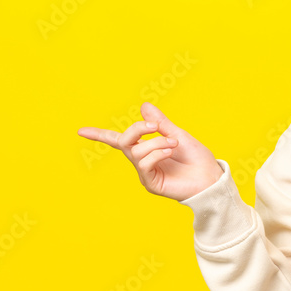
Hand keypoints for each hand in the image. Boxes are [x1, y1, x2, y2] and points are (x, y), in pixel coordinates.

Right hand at [77, 102, 222, 200]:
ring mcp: (145, 173)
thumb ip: (160, 123)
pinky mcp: (150, 183)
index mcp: (146, 148)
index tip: (80, 131)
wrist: (210, 177)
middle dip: (137, 129)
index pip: (118, 140)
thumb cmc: (197, 158)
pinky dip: (156, 153)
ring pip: (135, 151)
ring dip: (156, 142)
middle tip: (156, 127)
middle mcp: (142, 160)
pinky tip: (170, 152)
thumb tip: (144, 106)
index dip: (99, 135)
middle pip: (124, 140)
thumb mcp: (178, 134)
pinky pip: (144, 163)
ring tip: (174, 144)